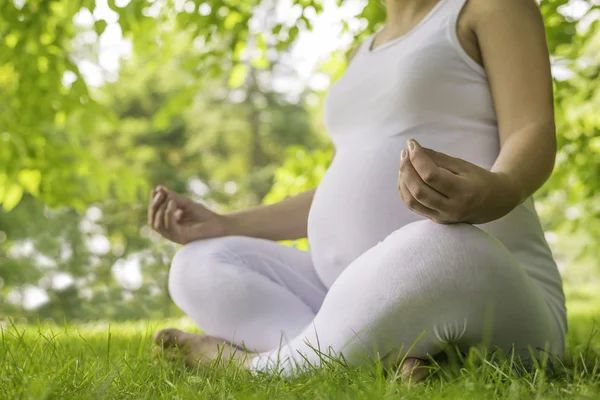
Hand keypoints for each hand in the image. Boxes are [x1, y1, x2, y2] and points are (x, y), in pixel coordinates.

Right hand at [147, 186, 228, 243]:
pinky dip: (169, 214)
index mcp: (169, 225)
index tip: (156, 190)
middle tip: (160, 193)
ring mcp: (174, 236)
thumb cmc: (204, 216)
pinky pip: (169, 226)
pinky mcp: (181, 237)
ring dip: (160, 209)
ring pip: (158, 225)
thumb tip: (158, 188)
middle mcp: (170, 232)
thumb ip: (173, 197)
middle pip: (152, 222)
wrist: (219, 225)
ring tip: (170, 198)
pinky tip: (174, 203)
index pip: (154, 216)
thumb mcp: (186, 203)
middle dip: (154, 206)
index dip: (153, 203)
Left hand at [397, 139, 519, 223]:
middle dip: (406, 169)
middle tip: (404, 152)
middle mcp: (452, 208)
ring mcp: (443, 217)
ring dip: (403, 180)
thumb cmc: (478, 179)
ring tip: (404, 163)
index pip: (431, 176)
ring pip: (412, 201)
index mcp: (464, 192)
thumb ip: (438, 158)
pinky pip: (413, 206)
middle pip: (419, 190)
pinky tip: (405, 176)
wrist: (494, 202)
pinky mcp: (436, 220)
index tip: (411, 143)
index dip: (417, 158)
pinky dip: (404, 191)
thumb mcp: (462, 165)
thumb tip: (412, 149)